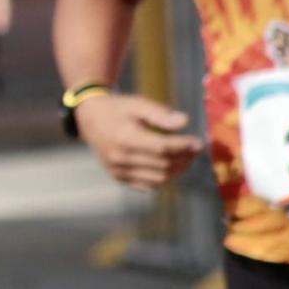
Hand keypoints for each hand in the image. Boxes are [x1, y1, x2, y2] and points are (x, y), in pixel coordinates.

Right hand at [75, 93, 203, 190]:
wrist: (90, 119)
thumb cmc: (118, 108)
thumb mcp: (137, 103)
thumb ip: (160, 113)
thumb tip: (185, 122)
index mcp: (124, 137)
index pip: (162, 148)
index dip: (183, 146)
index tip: (199, 142)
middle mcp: (120, 158)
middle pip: (162, 164)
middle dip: (184, 158)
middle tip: (196, 149)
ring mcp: (118, 171)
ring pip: (158, 178)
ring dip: (178, 170)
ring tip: (187, 158)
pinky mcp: (119, 178)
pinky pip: (148, 185)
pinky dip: (164, 178)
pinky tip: (172, 166)